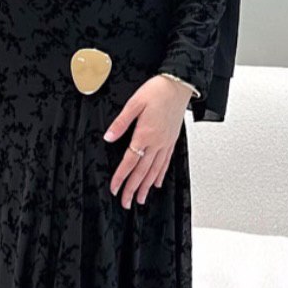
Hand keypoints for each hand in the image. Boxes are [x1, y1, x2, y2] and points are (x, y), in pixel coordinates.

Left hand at [103, 74, 192, 207]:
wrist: (179, 85)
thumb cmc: (157, 91)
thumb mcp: (134, 103)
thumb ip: (120, 123)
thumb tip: (108, 137)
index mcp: (145, 134)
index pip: (130, 162)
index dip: (121, 177)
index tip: (114, 189)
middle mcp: (157, 142)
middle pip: (142, 172)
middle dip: (133, 189)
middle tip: (126, 203)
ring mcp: (166, 143)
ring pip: (155, 171)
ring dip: (146, 187)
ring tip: (140, 199)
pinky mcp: (172, 140)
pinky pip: (166, 162)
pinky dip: (160, 175)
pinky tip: (157, 183)